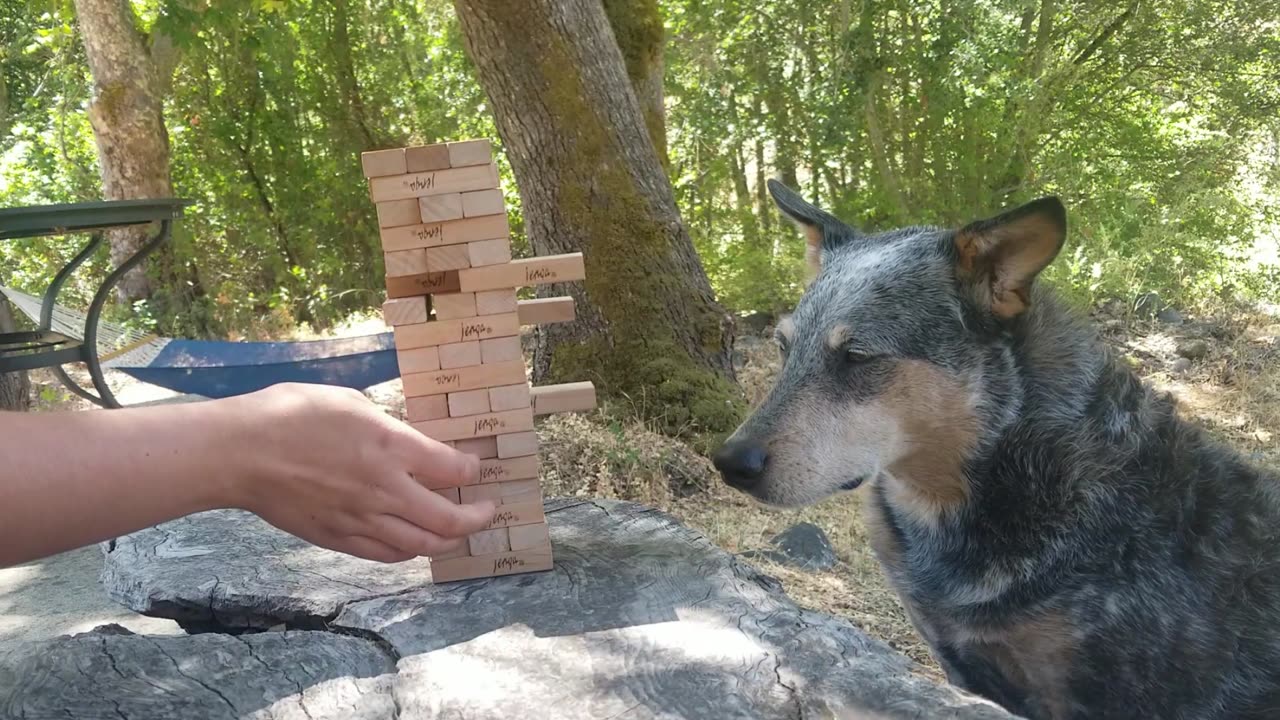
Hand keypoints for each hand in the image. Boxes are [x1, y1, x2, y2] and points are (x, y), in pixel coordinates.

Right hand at [224, 383, 495, 562]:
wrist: (239, 453)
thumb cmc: (291, 414)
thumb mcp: (351, 402)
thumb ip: (386, 426)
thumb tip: (408, 442)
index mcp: (390, 446)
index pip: (452, 469)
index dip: (473, 471)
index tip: (476, 467)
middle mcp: (384, 489)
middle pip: (448, 519)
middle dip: (477, 517)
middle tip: (487, 510)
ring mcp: (361, 518)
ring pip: (421, 545)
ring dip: (448, 541)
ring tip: (458, 532)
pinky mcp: (337, 538)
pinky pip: (386, 554)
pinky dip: (409, 551)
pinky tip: (415, 544)